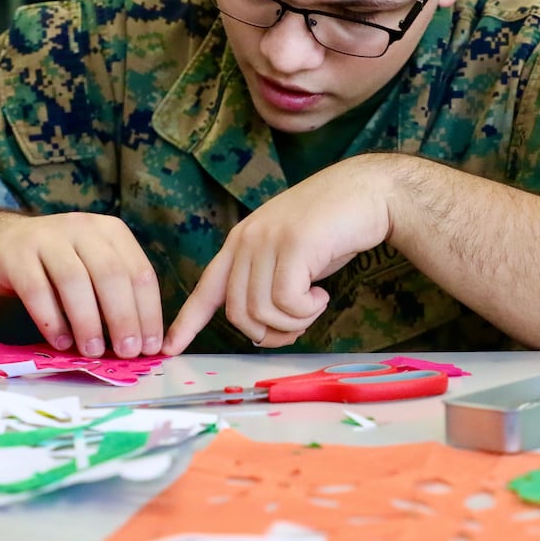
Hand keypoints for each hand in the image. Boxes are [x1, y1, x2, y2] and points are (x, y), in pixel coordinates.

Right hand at [0, 212, 162, 357]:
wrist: (6, 243)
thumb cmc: (62, 265)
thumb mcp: (95, 268)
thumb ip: (117, 296)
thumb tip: (140, 343)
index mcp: (112, 231)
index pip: (139, 272)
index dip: (149, 312)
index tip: (150, 347)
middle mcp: (82, 227)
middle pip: (110, 274)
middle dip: (123, 318)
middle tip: (126, 352)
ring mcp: (47, 237)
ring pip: (74, 280)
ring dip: (87, 322)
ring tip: (93, 352)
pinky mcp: (16, 254)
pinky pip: (36, 290)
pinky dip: (51, 320)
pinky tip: (61, 343)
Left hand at [163, 158, 395, 352]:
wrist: (370, 192)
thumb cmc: (335, 228)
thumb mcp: (291, 256)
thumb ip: (270, 283)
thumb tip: (261, 330)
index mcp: (241, 241)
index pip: (206, 288)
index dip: (187, 322)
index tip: (169, 348)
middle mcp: (247, 239)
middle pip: (238, 313)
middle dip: (269, 333)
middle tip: (299, 325)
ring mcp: (268, 240)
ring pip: (262, 311)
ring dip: (294, 321)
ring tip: (315, 303)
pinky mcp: (293, 244)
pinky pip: (286, 302)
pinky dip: (307, 310)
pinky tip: (322, 294)